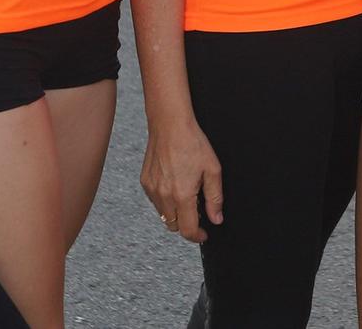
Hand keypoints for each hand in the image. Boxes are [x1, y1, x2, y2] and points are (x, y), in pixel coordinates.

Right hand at [140, 117, 223, 242]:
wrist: (169, 124)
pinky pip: (155, 201)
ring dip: (175, 212)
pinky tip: (175, 185)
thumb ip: (215, 198)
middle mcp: (164, 195)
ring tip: (186, 194)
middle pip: (174, 226)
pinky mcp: (145, 182)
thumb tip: (216, 218)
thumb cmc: (192, 142)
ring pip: (164, 215)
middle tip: (198, 210)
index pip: (187, 229)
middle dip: (187, 223)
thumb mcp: (212, 170)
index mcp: (182, 194)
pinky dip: (165, 201)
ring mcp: (152, 189)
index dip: (197, 236)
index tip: (204, 235)